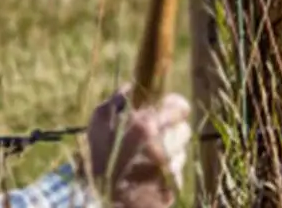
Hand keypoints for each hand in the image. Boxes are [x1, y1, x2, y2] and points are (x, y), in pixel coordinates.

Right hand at [88, 87, 191, 207]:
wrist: (98, 202)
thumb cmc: (99, 156)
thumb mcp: (100, 121)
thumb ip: (120, 98)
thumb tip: (134, 85)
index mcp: (147, 126)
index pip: (180, 106)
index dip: (174, 107)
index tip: (168, 110)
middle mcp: (162, 148)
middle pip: (183, 130)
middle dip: (171, 131)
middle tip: (154, 137)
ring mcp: (168, 171)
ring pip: (180, 153)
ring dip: (169, 154)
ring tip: (147, 160)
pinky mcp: (170, 190)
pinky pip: (176, 175)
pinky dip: (166, 175)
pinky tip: (148, 177)